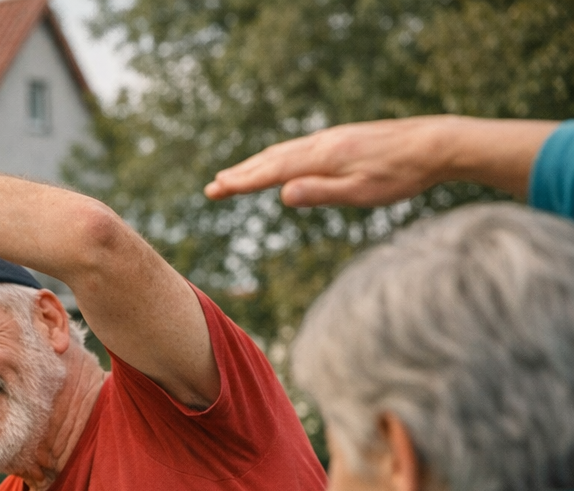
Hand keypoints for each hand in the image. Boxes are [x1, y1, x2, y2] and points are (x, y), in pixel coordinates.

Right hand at [204, 117, 453, 207]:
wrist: (436, 143)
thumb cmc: (401, 174)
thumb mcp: (361, 193)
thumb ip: (321, 192)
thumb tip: (282, 194)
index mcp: (323, 158)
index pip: (272, 171)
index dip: (241, 182)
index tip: (215, 189)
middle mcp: (322, 143)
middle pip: (272, 158)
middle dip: (241, 173)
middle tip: (213, 186)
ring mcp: (332, 138)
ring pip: (285, 151)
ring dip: (257, 164)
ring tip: (236, 174)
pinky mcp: (343, 138)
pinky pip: (300, 147)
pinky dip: (278, 157)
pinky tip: (280, 162)